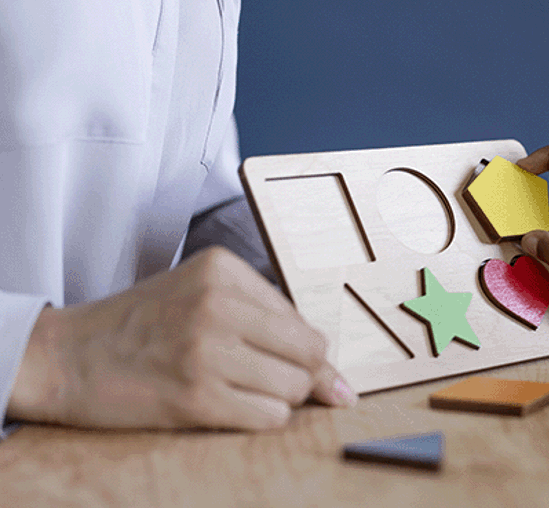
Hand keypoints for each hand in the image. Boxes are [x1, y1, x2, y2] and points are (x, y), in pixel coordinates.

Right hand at [9, 247, 356, 429]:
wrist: (67, 356)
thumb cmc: (142, 326)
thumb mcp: (201, 296)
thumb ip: (269, 323)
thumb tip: (341, 384)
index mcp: (224, 269)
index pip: (303, 320)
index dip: (299, 351)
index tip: (279, 361)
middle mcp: (218, 304)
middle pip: (310, 353)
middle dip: (299, 376)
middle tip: (259, 377)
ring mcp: (207, 351)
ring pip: (294, 387)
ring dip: (277, 399)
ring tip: (235, 388)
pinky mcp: (196, 396)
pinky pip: (269, 417)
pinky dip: (259, 418)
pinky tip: (226, 406)